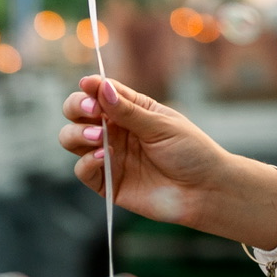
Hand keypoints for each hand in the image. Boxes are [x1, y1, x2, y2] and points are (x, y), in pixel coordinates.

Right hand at [58, 74, 276, 250]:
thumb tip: (102, 88)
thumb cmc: (190, 151)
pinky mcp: (108, 183)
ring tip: (98, 136)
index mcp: (131, 109)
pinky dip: (87, 161)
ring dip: (77, 134)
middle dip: (77, 107)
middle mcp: (115, 130)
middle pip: (78, 113)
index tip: (89, 86)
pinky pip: (83, 170)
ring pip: (72, 139)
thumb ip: (129, 111)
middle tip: (91, 111)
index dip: (91, 87)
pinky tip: (105, 156)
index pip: (101, 92)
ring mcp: (109, 156)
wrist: (204, 190)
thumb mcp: (161, 125)